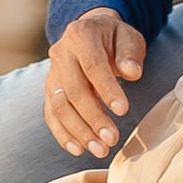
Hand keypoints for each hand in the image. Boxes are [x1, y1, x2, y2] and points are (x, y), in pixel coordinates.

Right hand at [46, 7, 146, 156]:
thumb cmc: (114, 39)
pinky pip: (51, 115)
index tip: (123, 111)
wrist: (91, 33)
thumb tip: (132, 72)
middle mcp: (61, 53)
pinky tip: (79, 149)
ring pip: (59, 106)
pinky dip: (63, 134)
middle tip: (112, 139)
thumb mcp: (128, 38)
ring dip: (79, 131)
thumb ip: (130, 54)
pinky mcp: (49, 91)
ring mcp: (52, 73)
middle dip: (93, 118)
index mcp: (81, 35)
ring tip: (100, 149)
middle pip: (73, 90)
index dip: (107, 89)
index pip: (92, 66)